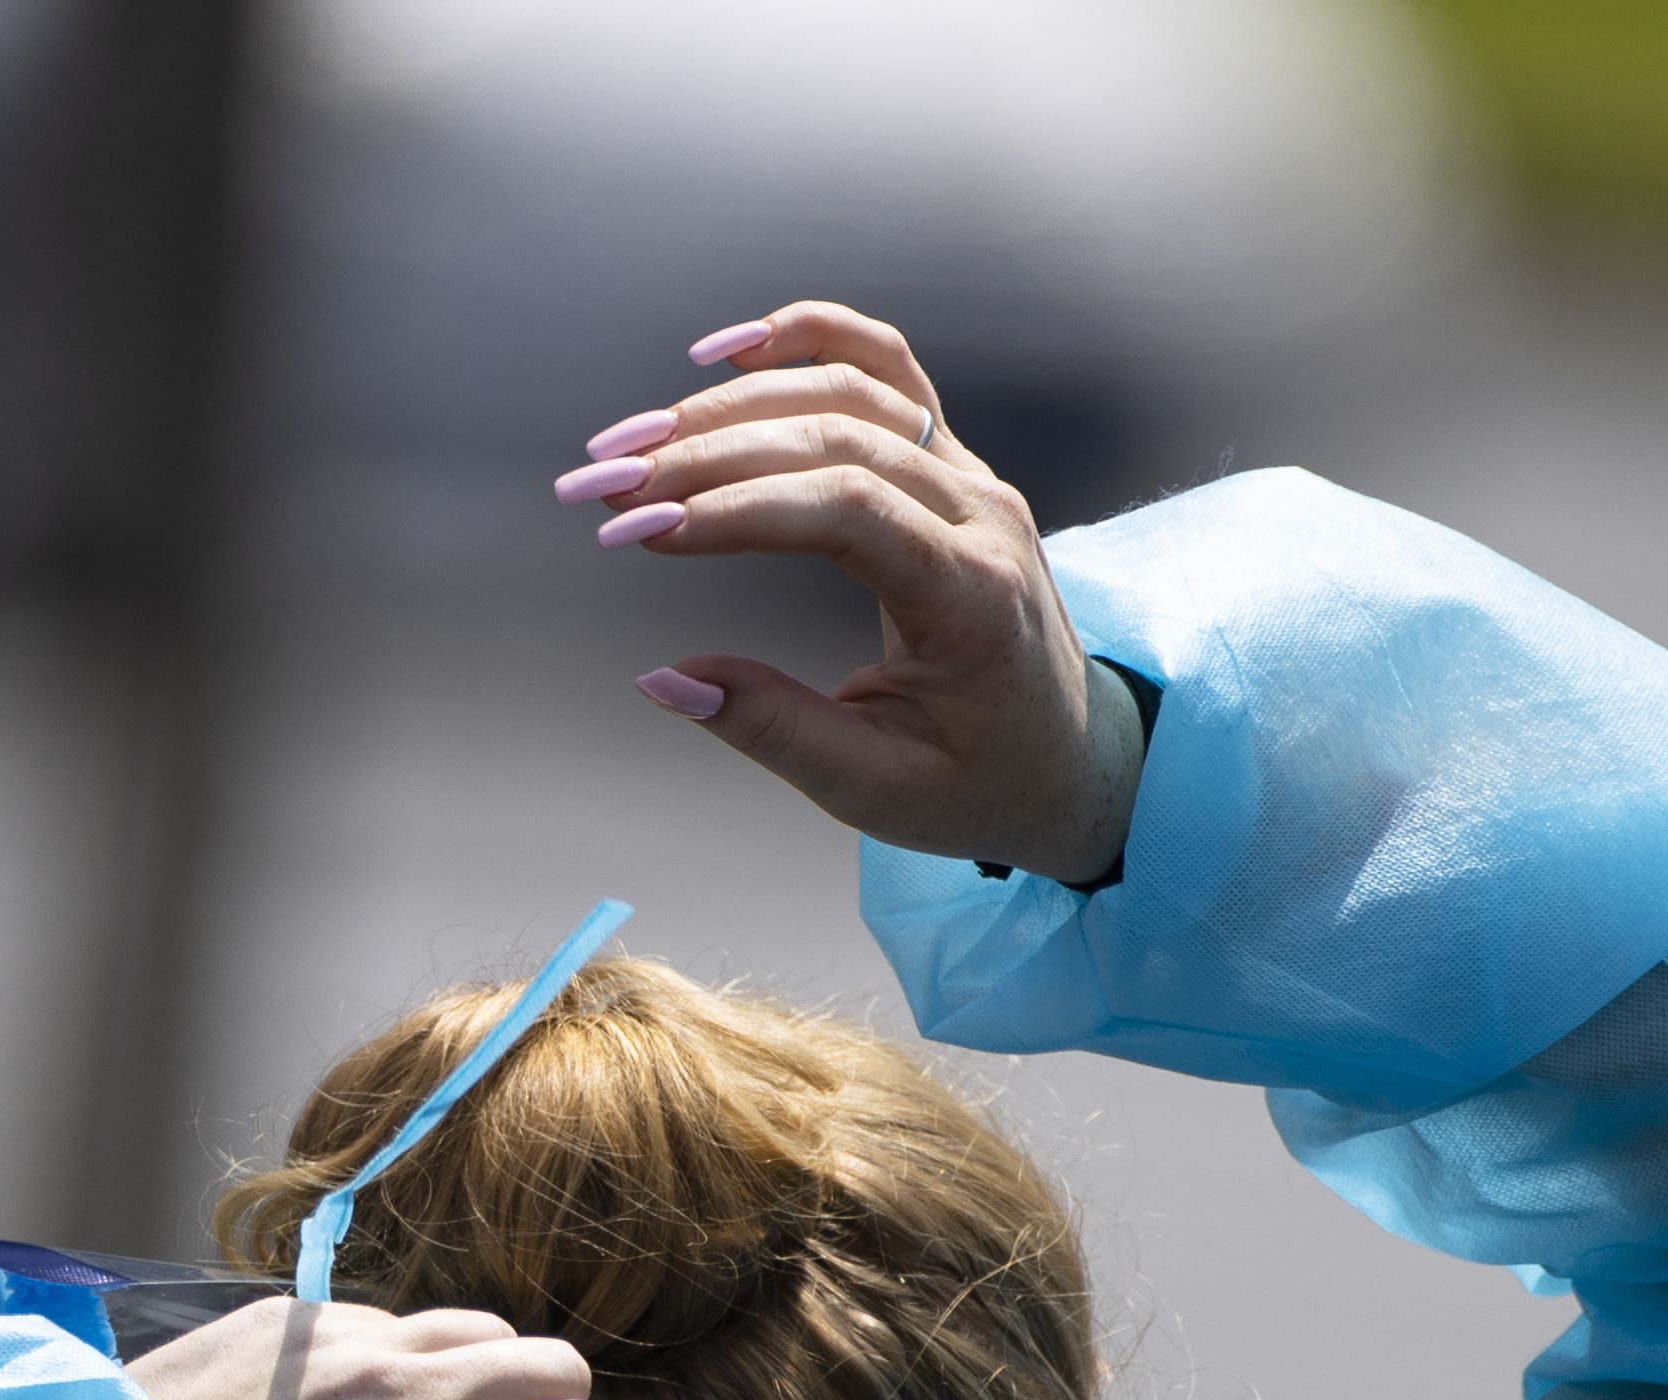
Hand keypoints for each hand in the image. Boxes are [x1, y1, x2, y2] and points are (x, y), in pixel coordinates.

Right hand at [558, 301, 1141, 882]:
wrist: (1069, 760)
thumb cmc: (976, 783)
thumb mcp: (874, 788)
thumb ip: (774, 730)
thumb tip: (661, 679)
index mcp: (973, 597)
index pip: (847, 511)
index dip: (736, 508)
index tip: (638, 532)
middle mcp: (981, 514)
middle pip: (835, 441)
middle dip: (704, 457)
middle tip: (599, 488)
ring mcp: (971, 477)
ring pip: (848, 395)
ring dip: (731, 407)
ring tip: (632, 443)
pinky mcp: (952, 464)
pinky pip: (887, 372)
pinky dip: (810, 343)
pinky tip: (725, 352)